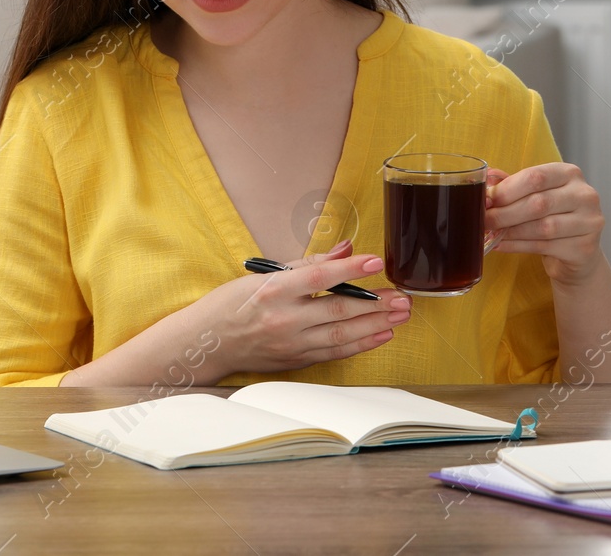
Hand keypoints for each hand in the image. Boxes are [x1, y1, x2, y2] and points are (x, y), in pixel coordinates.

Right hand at [199, 240, 410, 377]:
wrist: (207, 342)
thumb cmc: (233, 303)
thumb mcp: (265, 275)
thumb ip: (308, 263)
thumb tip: (344, 249)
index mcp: (273, 290)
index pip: (319, 277)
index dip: (350, 269)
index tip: (375, 260)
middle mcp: (284, 319)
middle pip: (338, 310)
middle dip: (376, 303)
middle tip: (403, 297)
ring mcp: (291, 344)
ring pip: (342, 334)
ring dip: (376, 325)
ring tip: (400, 315)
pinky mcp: (296, 361)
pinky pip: (334, 352)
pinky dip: (360, 344)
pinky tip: (381, 335)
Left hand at [484, 163, 605, 285]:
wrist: (576, 250)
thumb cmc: (551, 215)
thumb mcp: (534, 194)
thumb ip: (511, 184)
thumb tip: (486, 179)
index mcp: (569, 173)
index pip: (535, 177)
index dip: (506, 190)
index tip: (486, 200)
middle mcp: (585, 195)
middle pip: (538, 203)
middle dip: (505, 213)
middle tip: (484, 220)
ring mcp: (589, 222)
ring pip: (543, 227)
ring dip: (511, 232)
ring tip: (491, 233)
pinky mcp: (585, 247)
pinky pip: (545, 247)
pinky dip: (517, 246)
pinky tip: (501, 245)